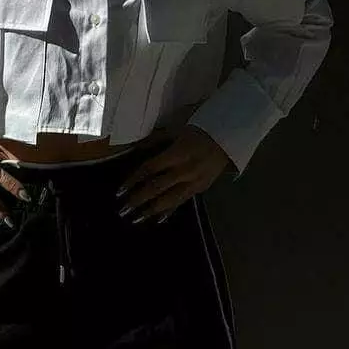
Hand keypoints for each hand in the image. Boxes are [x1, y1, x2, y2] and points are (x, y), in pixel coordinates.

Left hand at [115, 125, 234, 223]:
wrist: (228, 137)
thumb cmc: (199, 129)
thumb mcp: (175, 130)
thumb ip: (155, 140)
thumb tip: (133, 148)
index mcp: (176, 153)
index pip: (149, 169)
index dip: (134, 180)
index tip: (120, 191)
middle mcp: (184, 170)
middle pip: (156, 187)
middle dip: (138, 199)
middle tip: (122, 210)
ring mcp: (194, 181)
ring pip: (169, 199)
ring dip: (151, 210)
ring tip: (136, 219)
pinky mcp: (201, 188)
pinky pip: (182, 201)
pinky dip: (170, 210)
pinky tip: (158, 218)